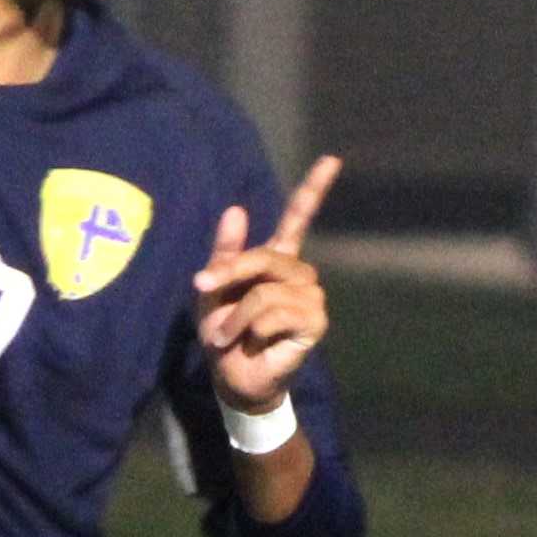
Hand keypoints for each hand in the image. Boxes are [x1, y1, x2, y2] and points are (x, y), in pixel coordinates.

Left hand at [195, 153, 340, 414]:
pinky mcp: (314, 323)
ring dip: (236, 316)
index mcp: (277, 260)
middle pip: (265, 257)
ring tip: (230, 334)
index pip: (299, 219)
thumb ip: (224, 253)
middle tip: (204, 291)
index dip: (314, 189)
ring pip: (265, 291)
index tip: (332, 159)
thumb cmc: (224, 333)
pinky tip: (256, 342)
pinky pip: (275, 313)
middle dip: (230, 274)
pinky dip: (252, 329)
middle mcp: (300, 275)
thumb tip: (236, 209)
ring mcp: (311, 298)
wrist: (233, 377)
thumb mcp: (212, 290)